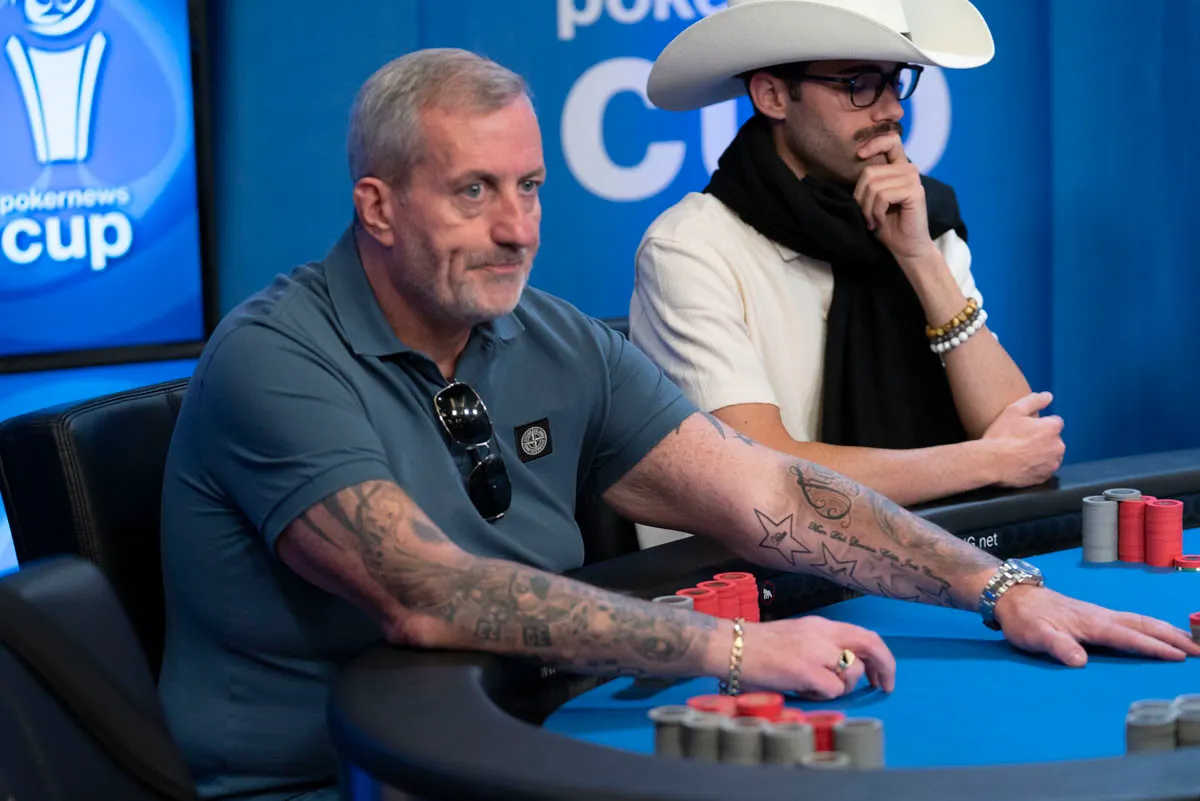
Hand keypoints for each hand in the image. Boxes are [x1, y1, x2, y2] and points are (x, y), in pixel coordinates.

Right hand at [738, 616, 895, 698]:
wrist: (730, 646)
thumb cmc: (756, 646)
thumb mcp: (796, 636)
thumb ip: (820, 645)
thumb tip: (843, 666)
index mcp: (821, 625)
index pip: (864, 634)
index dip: (879, 655)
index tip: (879, 674)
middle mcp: (822, 633)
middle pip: (870, 644)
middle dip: (884, 667)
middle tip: (883, 686)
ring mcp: (815, 651)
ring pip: (852, 671)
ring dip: (843, 686)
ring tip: (818, 689)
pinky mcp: (805, 670)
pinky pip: (834, 689)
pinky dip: (825, 697)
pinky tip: (807, 693)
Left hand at [852, 134, 933, 260]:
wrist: (904, 247)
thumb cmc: (886, 224)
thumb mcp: (872, 199)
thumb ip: (868, 180)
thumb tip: (852, 162)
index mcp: (899, 167)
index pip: (890, 140)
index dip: (873, 143)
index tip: (859, 154)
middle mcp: (908, 169)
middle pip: (869, 171)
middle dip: (860, 197)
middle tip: (866, 215)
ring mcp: (913, 179)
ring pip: (874, 185)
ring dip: (867, 208)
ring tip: (873, 220)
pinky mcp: (915, 191)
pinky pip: (883, 195)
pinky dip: (876, 212)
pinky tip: (880, 221)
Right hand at [981, 392, 1064, 486]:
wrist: (991, 462)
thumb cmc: (1002, 435)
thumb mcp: (1013, 410)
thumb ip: (1034, 400)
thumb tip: (1049, 396)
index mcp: (1052, 428)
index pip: (1055, 422)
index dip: (1041, 424)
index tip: (1027, 428)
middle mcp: (1058, 446)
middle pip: (1054, 440)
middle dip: (1043, 439)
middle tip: (1022, 441)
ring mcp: (1053, 464)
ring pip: (1051, 455)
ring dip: (1042, 454)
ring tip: (1022, 454)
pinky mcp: (1045, 477)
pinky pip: (1044, 470)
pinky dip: (1037, 467)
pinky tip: (1022, 465)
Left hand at [994, 585, 1199, 665]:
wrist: (1013, 596)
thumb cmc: (1024, 619)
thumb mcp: (1036, 635)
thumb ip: (1057, 647)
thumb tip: (1080, 662)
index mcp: (1092, 624)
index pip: (1129, 637)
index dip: (1154, 647)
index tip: (1180, 656)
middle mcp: (1101, 616)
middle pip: (1144, 625)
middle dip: (1173, 637)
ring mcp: (1100, 614)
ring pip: (1141, 621)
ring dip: (1167, 630)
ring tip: (1191, 641)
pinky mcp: (1095, 616)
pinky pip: (1132, 621)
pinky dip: (1152, 626)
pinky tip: (1157, 632)